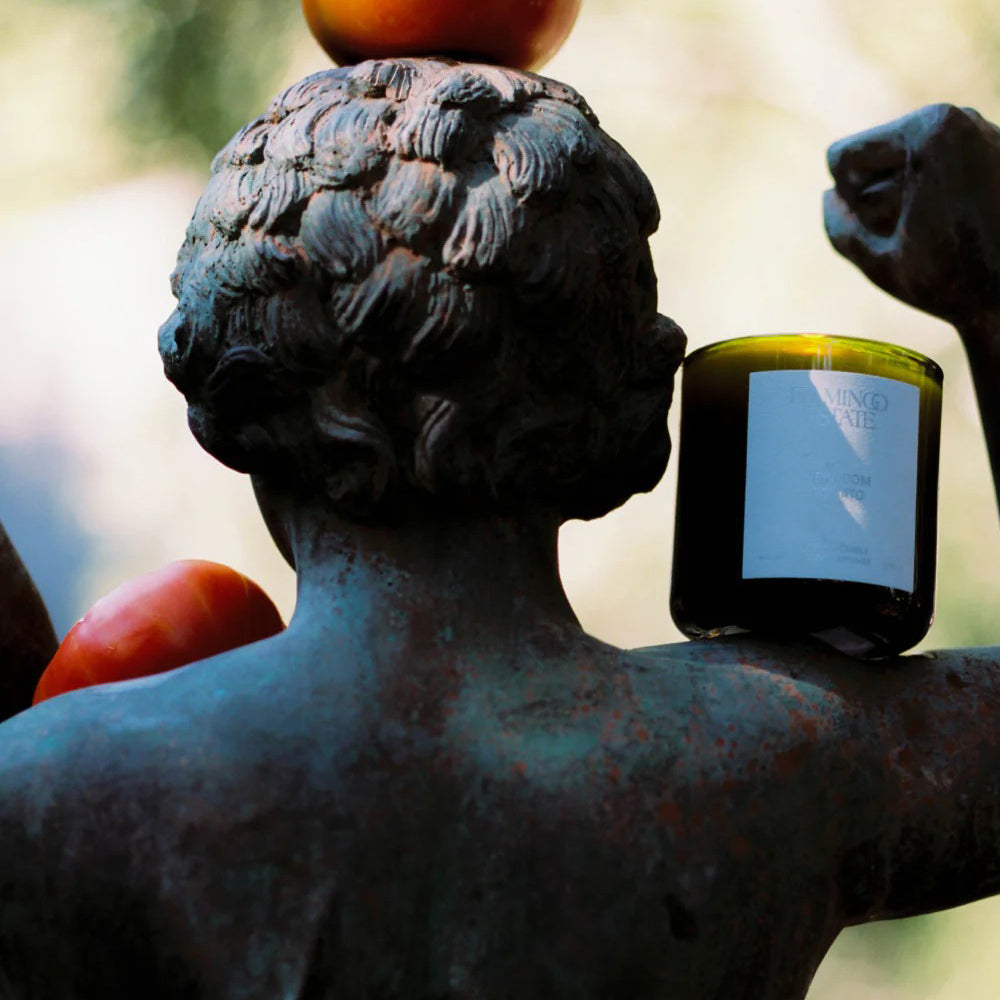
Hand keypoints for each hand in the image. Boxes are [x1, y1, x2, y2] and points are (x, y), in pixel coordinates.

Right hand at [824, 104, 999, 336]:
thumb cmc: (954, 281)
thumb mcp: (877, 264)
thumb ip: (839, 228)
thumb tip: (830, 197)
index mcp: (927, 133)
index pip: (843, 156)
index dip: (846, 202)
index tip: (876, 229)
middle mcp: (960, 117)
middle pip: (874, 154)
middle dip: (874, 195)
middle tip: (906, 234)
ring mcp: (983, 130)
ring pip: (904, 160)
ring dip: (900, 196)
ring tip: (930, 231)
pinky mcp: (996, 149)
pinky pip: (936, 165)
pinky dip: (929, 195)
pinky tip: (955, 226)